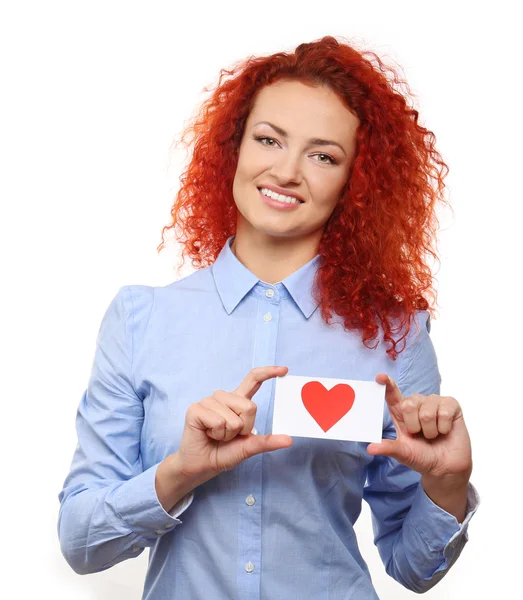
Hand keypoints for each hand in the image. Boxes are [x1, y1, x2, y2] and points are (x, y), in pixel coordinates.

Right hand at [175, 366, 291, 486]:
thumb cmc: (223, 453)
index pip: (253, 380)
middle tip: (228, 435)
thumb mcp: (248, 447)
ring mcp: (209, 401)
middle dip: (243, 428)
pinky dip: (216, 433)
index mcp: (237, 402)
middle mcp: (223, 397)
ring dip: (228, 434)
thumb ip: (267, 442)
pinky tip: (207, 433)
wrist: (201, 466)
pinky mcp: (196, 409)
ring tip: (216, 435)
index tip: (284, 369)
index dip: (268, 373)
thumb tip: (289, 440)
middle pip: (249, 407)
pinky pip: (218, 421)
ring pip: (234, 417)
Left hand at [367, 374, 471, 480]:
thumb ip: (388, 448)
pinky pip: (444, 413)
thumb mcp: (403, 453)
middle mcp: (416, 403)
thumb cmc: (422, 457)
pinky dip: (444, 428)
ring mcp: (434, 402)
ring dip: (430, 431)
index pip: (392, 394)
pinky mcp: (451, 404)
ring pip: (427, 413)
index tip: (380, 377)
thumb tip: (370, 448)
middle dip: (415, 426)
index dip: (387, 384)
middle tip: (421, 435)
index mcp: (401, 412)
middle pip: (408, 405)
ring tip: (434, 435)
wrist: (446, 467)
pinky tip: (445, 431)